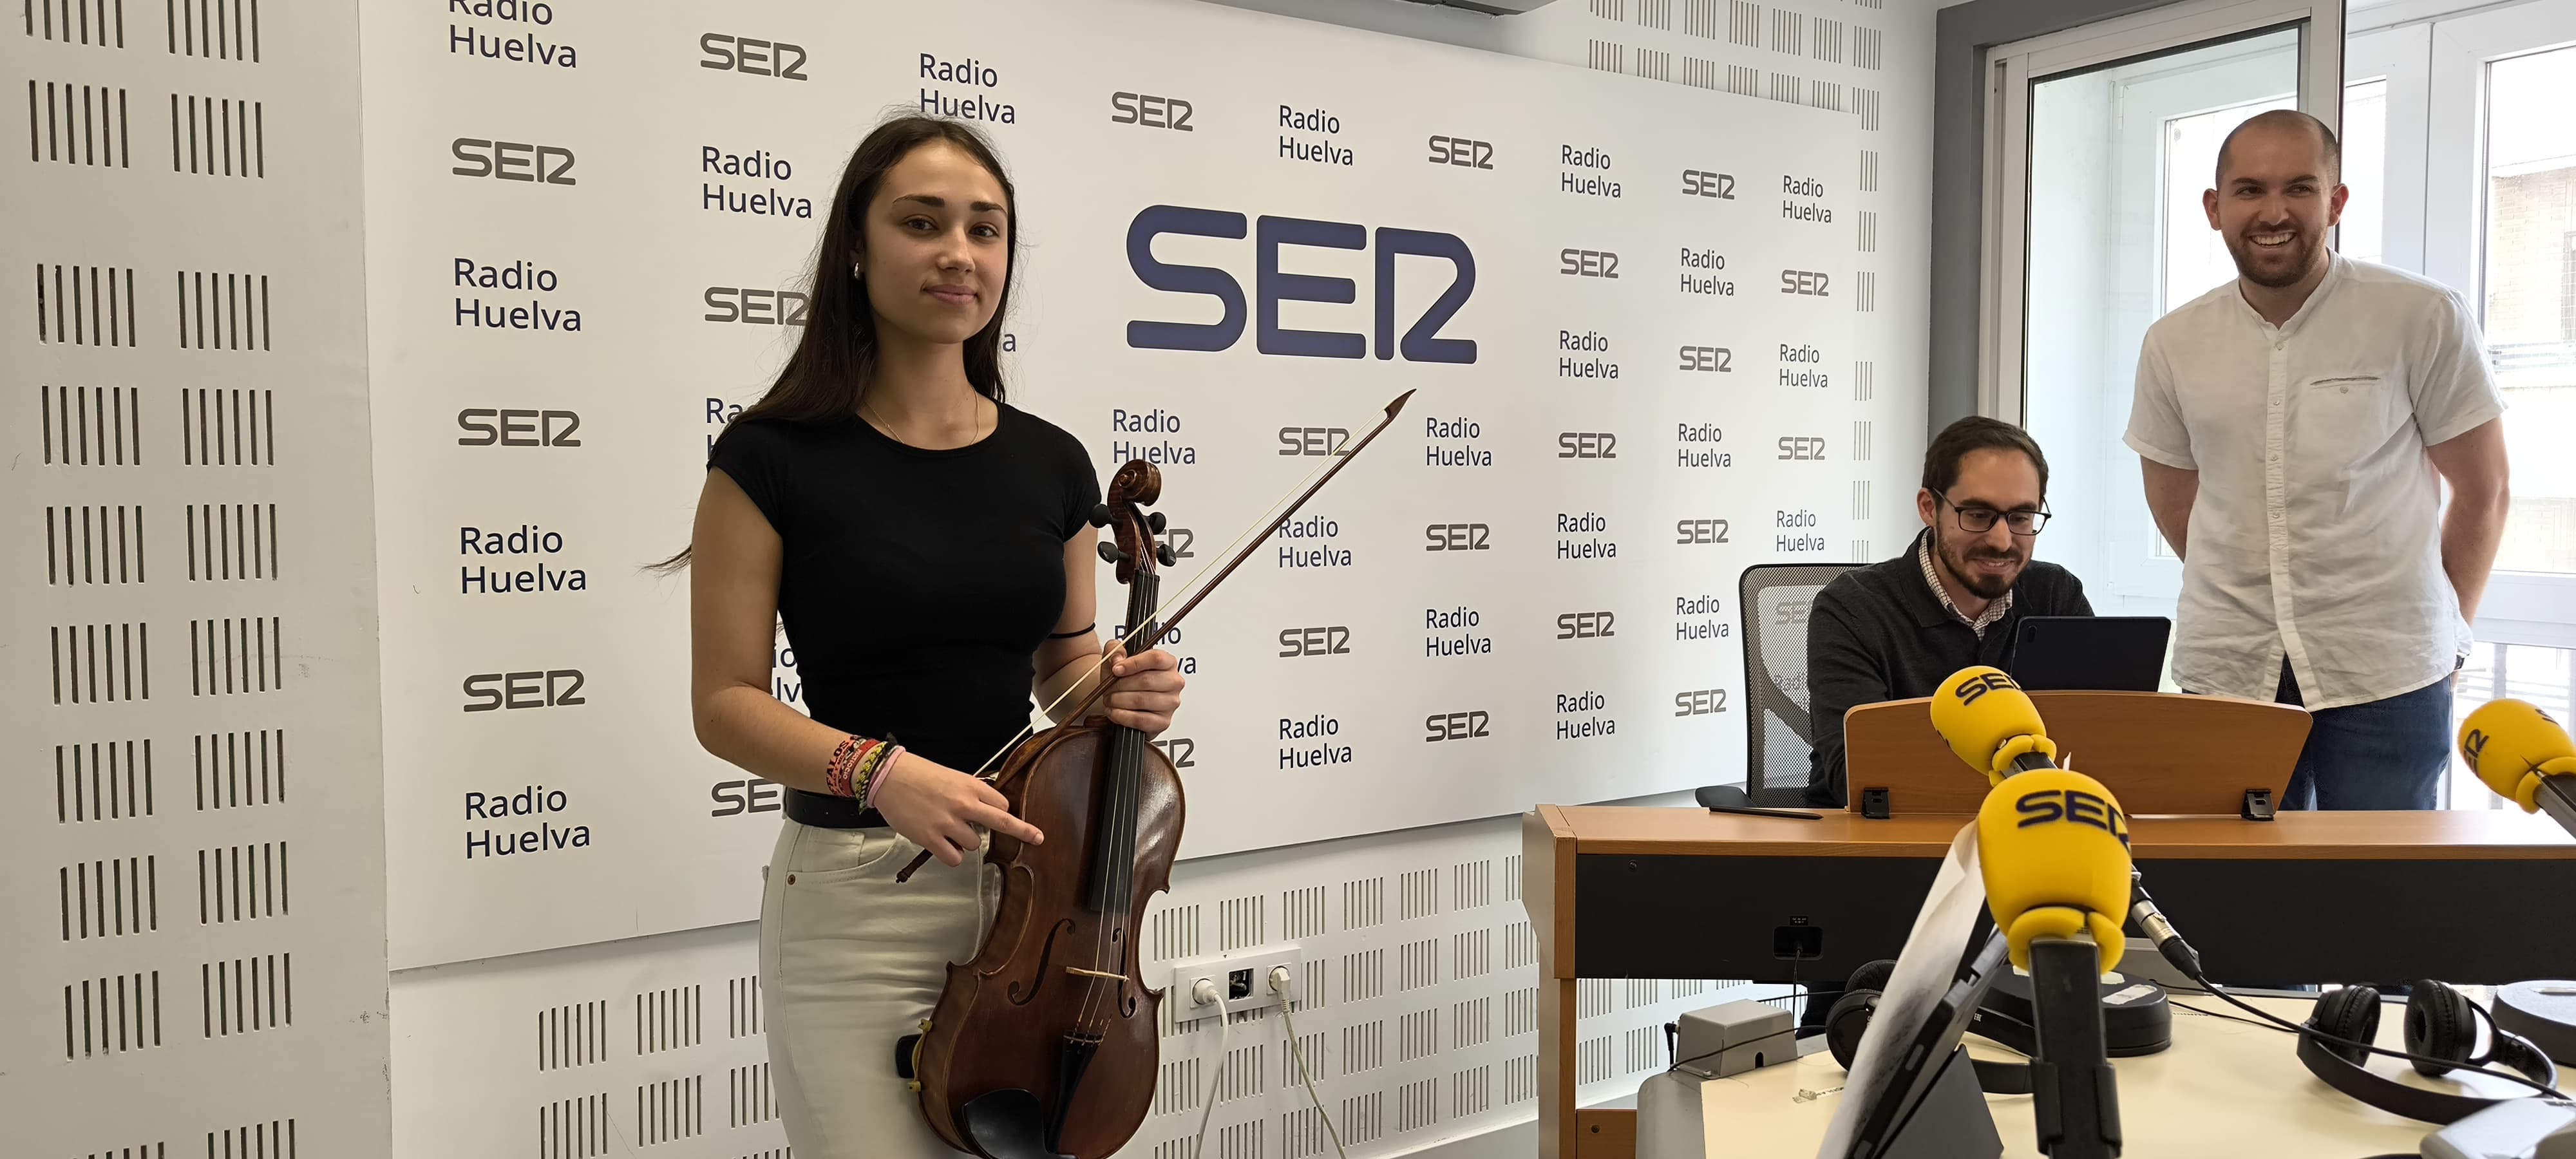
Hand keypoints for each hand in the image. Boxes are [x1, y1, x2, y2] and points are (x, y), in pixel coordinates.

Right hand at [868, 752, 1041, 866]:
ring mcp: (948, 822)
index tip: (1001, 818)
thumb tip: (985, 810)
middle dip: (1023, 830)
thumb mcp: (952, 777)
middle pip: (1002, 822)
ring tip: (946, 830)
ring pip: (974, 844)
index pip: (1001, 805)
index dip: (999, 813)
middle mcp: (963, 804)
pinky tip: (941, 844)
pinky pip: (954, 858)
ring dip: (964, 842)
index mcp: (970, 786)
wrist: (888, 777)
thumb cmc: (918, 775)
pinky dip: (951, 855)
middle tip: (1037, 837)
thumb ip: (970, 793)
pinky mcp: (930, 837)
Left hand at [1102, 643, 1184, 736]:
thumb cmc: (1124, 677)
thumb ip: (1115, 649)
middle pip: (1146, 680)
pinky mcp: (1163, 722)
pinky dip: (1122, 716)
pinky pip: (1141, 720)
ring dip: (1119, 700)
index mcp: (1168, 663)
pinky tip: (1114, 711)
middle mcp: (1174, 682)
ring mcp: (1171, 703)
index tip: (1116, 669)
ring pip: (1142, 700)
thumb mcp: (1117, 657)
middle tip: (1109, 687)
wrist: (1124, 698)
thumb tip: (1117, 660)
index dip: (1133, 663)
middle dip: (1121, 685)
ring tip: (1110, 699)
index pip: (1156, 658)